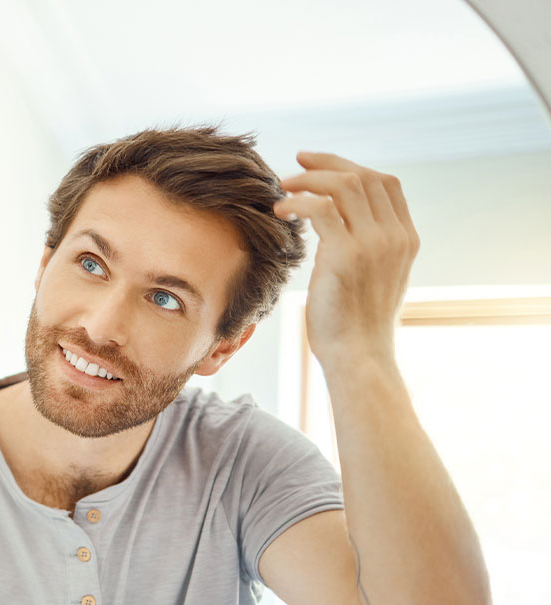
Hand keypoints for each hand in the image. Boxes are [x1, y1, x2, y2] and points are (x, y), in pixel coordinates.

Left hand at [274, 152, 420, 370]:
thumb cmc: (357, 326)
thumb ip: (368, 250)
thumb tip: (342, 232)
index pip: (386, 183)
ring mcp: (374, 245)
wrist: (360, 357)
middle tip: (295, 164)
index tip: (320, 164)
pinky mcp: (346, 256)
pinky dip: (298, 202)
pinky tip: (281, 211)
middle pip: (364, 176)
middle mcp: (395, 237)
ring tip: (282, 188)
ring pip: (344, 185)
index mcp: (405, 239)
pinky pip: (321, 210)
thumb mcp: (374, 280)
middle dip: (327, 163)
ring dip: (309, 180)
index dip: (351, 165)